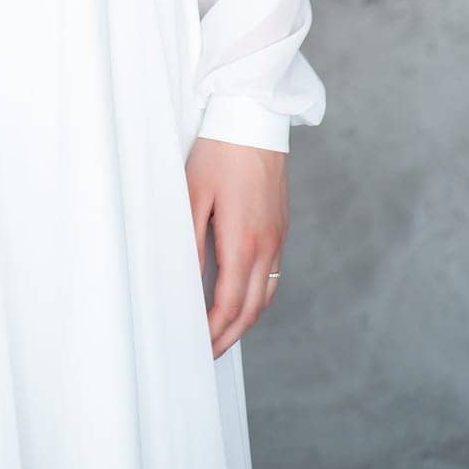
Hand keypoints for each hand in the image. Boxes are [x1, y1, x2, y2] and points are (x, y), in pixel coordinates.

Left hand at [184, 137, 288, 359]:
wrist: (254, 117)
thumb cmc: (219, 151)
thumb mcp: (193, 194)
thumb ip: (191, 242)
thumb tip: (188, 280)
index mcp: (244, 241)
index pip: (229, 303)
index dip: (214, 330)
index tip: (198, 344)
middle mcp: (267, 244)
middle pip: (252, 308)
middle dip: (229, 334)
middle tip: (208, 351)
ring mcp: (278, 235)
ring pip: (266, 293)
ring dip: (246, 318)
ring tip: (223, 331)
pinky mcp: (281, 225)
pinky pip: (273, 273)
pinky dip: (257, 295)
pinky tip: (241, 295)